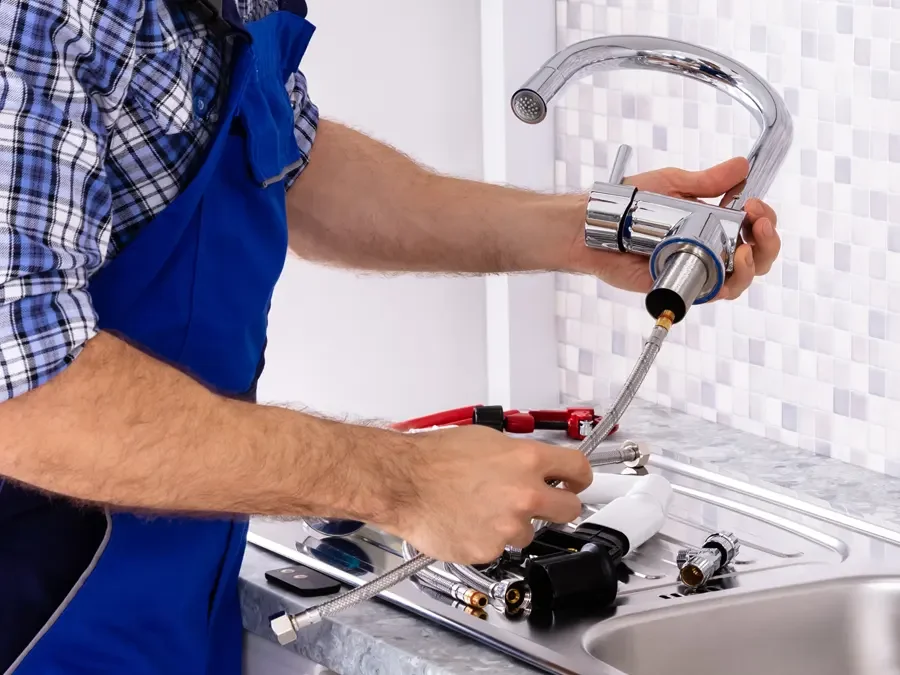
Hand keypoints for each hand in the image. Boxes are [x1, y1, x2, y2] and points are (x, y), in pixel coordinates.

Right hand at [383, 426, 592, 563]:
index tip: (576, 482)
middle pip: (570, 509)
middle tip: (539, 503)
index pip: (579, 469)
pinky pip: (499, 546)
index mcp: (528, 460)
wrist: (402, 482)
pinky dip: (487, 538)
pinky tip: (467, 522)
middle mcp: (526, 495)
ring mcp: (509, 526)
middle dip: (558, 506)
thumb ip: (518, 455)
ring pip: (529, 532)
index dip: (579, 478)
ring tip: (482, 508)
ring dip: (514, 524)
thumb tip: (534, 463)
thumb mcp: (485, 440)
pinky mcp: (490, 549)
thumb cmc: (433, 458)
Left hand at [569, 157, 779, 300]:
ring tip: (746, 249)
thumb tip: (742, 166)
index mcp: (712, 222)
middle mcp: (708, 248)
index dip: (764, 218)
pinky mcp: (678, 286)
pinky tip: (728, 267)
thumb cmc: (630, 204)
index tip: (755, 206)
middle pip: (756, 256)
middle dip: (768, 242)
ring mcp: (695, 268)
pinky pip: (709, 293)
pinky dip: (726, 284)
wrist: (598, 224)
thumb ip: (708, 180)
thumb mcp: (673, 184)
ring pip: (739, 280)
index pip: (753, 226)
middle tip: (760, 225)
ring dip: (754, 266)